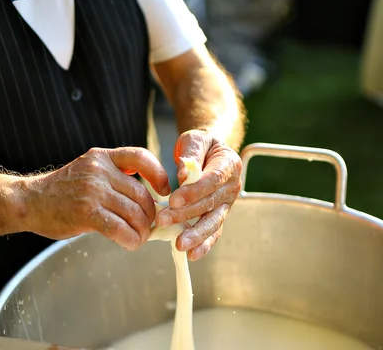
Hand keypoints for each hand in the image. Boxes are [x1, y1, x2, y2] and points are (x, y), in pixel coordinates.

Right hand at [24, 147, 170, 250]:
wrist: (29, 201)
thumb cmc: (62, 191)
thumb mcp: (88, 171)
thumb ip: (114, 178)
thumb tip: (148, 200)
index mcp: (102, 157)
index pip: (140, 156)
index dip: (159, 174)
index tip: (163, 191)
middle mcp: (99, 171)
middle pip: (141, 194)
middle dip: (150, 215)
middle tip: (148, 227)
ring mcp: (93, 192)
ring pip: (134, 213)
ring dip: (142, 231)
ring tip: (139, 238)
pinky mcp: (86, 213)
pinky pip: (120, 229)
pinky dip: (131, 240)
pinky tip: (130, 244)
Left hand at [156, 130, 241, 260]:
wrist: (208, 151)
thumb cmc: (200, 145)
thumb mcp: (194, 140)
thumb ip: (190, 154)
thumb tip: (184, 175)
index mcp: (228, 165)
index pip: (212, 180)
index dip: (194, 192)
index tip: (174, 200)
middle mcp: (231, 186)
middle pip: (209, 204)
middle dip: (186, 214)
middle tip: (163, 220)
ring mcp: (226, 203)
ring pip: (213, 221)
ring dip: (196, 235)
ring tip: (180, 245)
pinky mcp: (218, 214)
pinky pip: (213, 231)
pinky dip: (204, 244)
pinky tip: (192, 255)